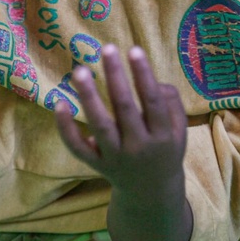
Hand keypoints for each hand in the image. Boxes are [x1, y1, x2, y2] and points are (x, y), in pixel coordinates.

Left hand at [55, 45, 187, 193]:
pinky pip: (77, 147)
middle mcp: (139, 147)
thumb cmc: (165, 149)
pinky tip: (60, 104)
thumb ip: (171, 101)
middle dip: (116, 77)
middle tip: (107, 49)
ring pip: (100, 126)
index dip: (143, 75)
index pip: (152, 101)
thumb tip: (150, 78)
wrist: (151, 192)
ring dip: (89, 97)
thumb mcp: (179, 129)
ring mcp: (115, 157)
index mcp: (162, 136)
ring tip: (80, 71)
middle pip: (124, 108)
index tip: (133, 50)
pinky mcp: (96, 164)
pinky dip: (66, 128)